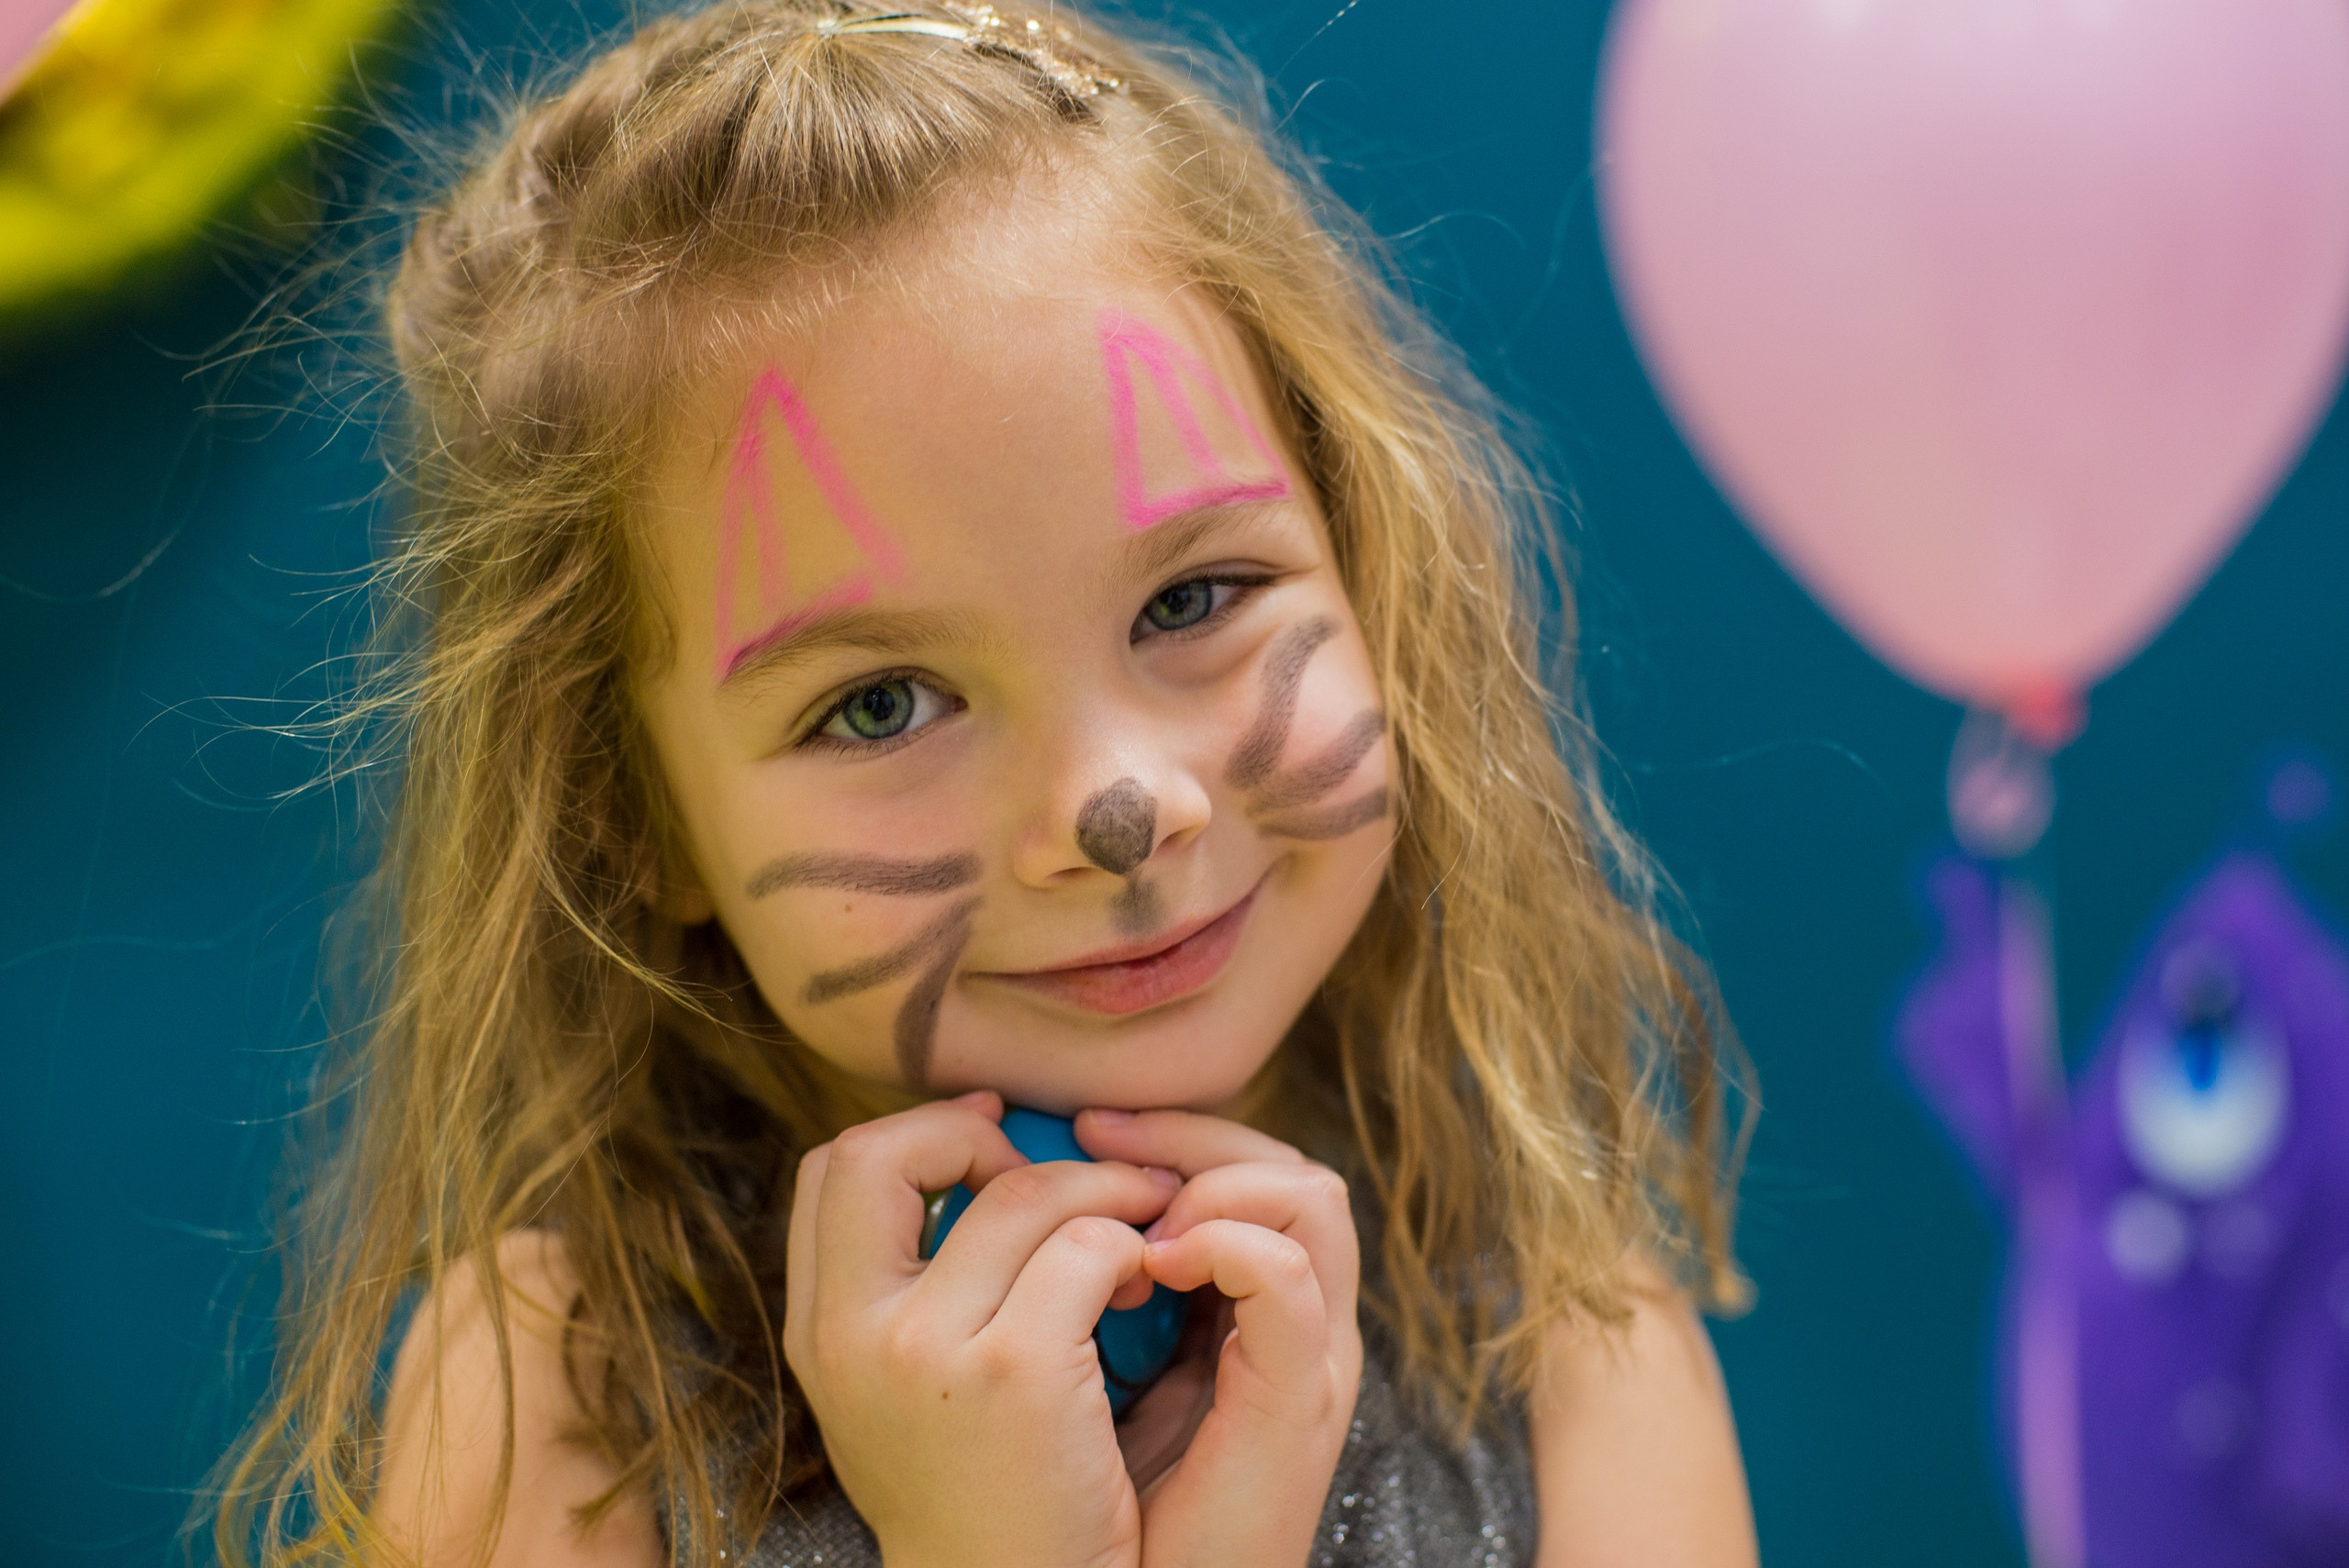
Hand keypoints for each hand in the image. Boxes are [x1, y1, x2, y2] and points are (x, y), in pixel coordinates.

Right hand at [785, 1092, 1179, 1567]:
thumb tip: (960, 1172)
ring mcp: (928, 1350)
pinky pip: (1088, 1248)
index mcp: (820, 1335)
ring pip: (1022, 1195)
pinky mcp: (1017, 1372)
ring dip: (1097, 1193)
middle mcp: (853, 1335)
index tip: (992, 1145)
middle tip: (1056, 1175)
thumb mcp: (901, 1399)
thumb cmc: (984, 1503)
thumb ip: (905, 1298)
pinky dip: (1131, 1247)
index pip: (833, 1171)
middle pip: (885, 1151)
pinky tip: (1147, 1287)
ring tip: (1135, 1233)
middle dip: (976, 1135)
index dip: (916, 1134)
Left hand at [1075, 1109, 1361, 1567]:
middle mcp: (1298, 1324)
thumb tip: (1026, 1197)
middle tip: (1092, 1131)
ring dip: (1213, 1178)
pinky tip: (1154, 1261)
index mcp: (1250, 1317)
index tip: (1079, 1127)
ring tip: (1134, 1217)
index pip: (1251, 1173)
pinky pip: (1287, 1276)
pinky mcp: (1305, 1396)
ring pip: (1310, 1195)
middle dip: (1187, 1133)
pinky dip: (1224, 1244)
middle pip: (1288, 1166)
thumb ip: (1089, 1294)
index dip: (1172, 1134)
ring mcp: (1315, 1359)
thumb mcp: (1085, 1377)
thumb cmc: (1106, 1516)